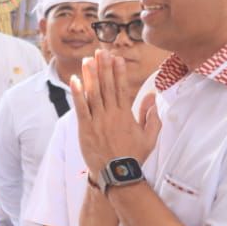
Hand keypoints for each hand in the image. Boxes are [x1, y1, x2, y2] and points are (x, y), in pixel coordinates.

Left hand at [70, 50, 160, 178]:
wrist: (118, 174)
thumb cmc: (133, 156)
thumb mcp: (150, 137)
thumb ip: (151, 116)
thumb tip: (152, 97)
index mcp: (126, 114)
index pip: (121, 88)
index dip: (118, 72)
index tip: (117, 58)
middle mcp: (112, 114)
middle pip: (107, 86)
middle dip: (104, 67)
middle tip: (101, 51)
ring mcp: (98, 121)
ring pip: (93, 94)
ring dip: (90, 75)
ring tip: (88, 59)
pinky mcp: (86, 128)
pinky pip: (81, 108)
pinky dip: (77, 94)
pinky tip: (74, 80)